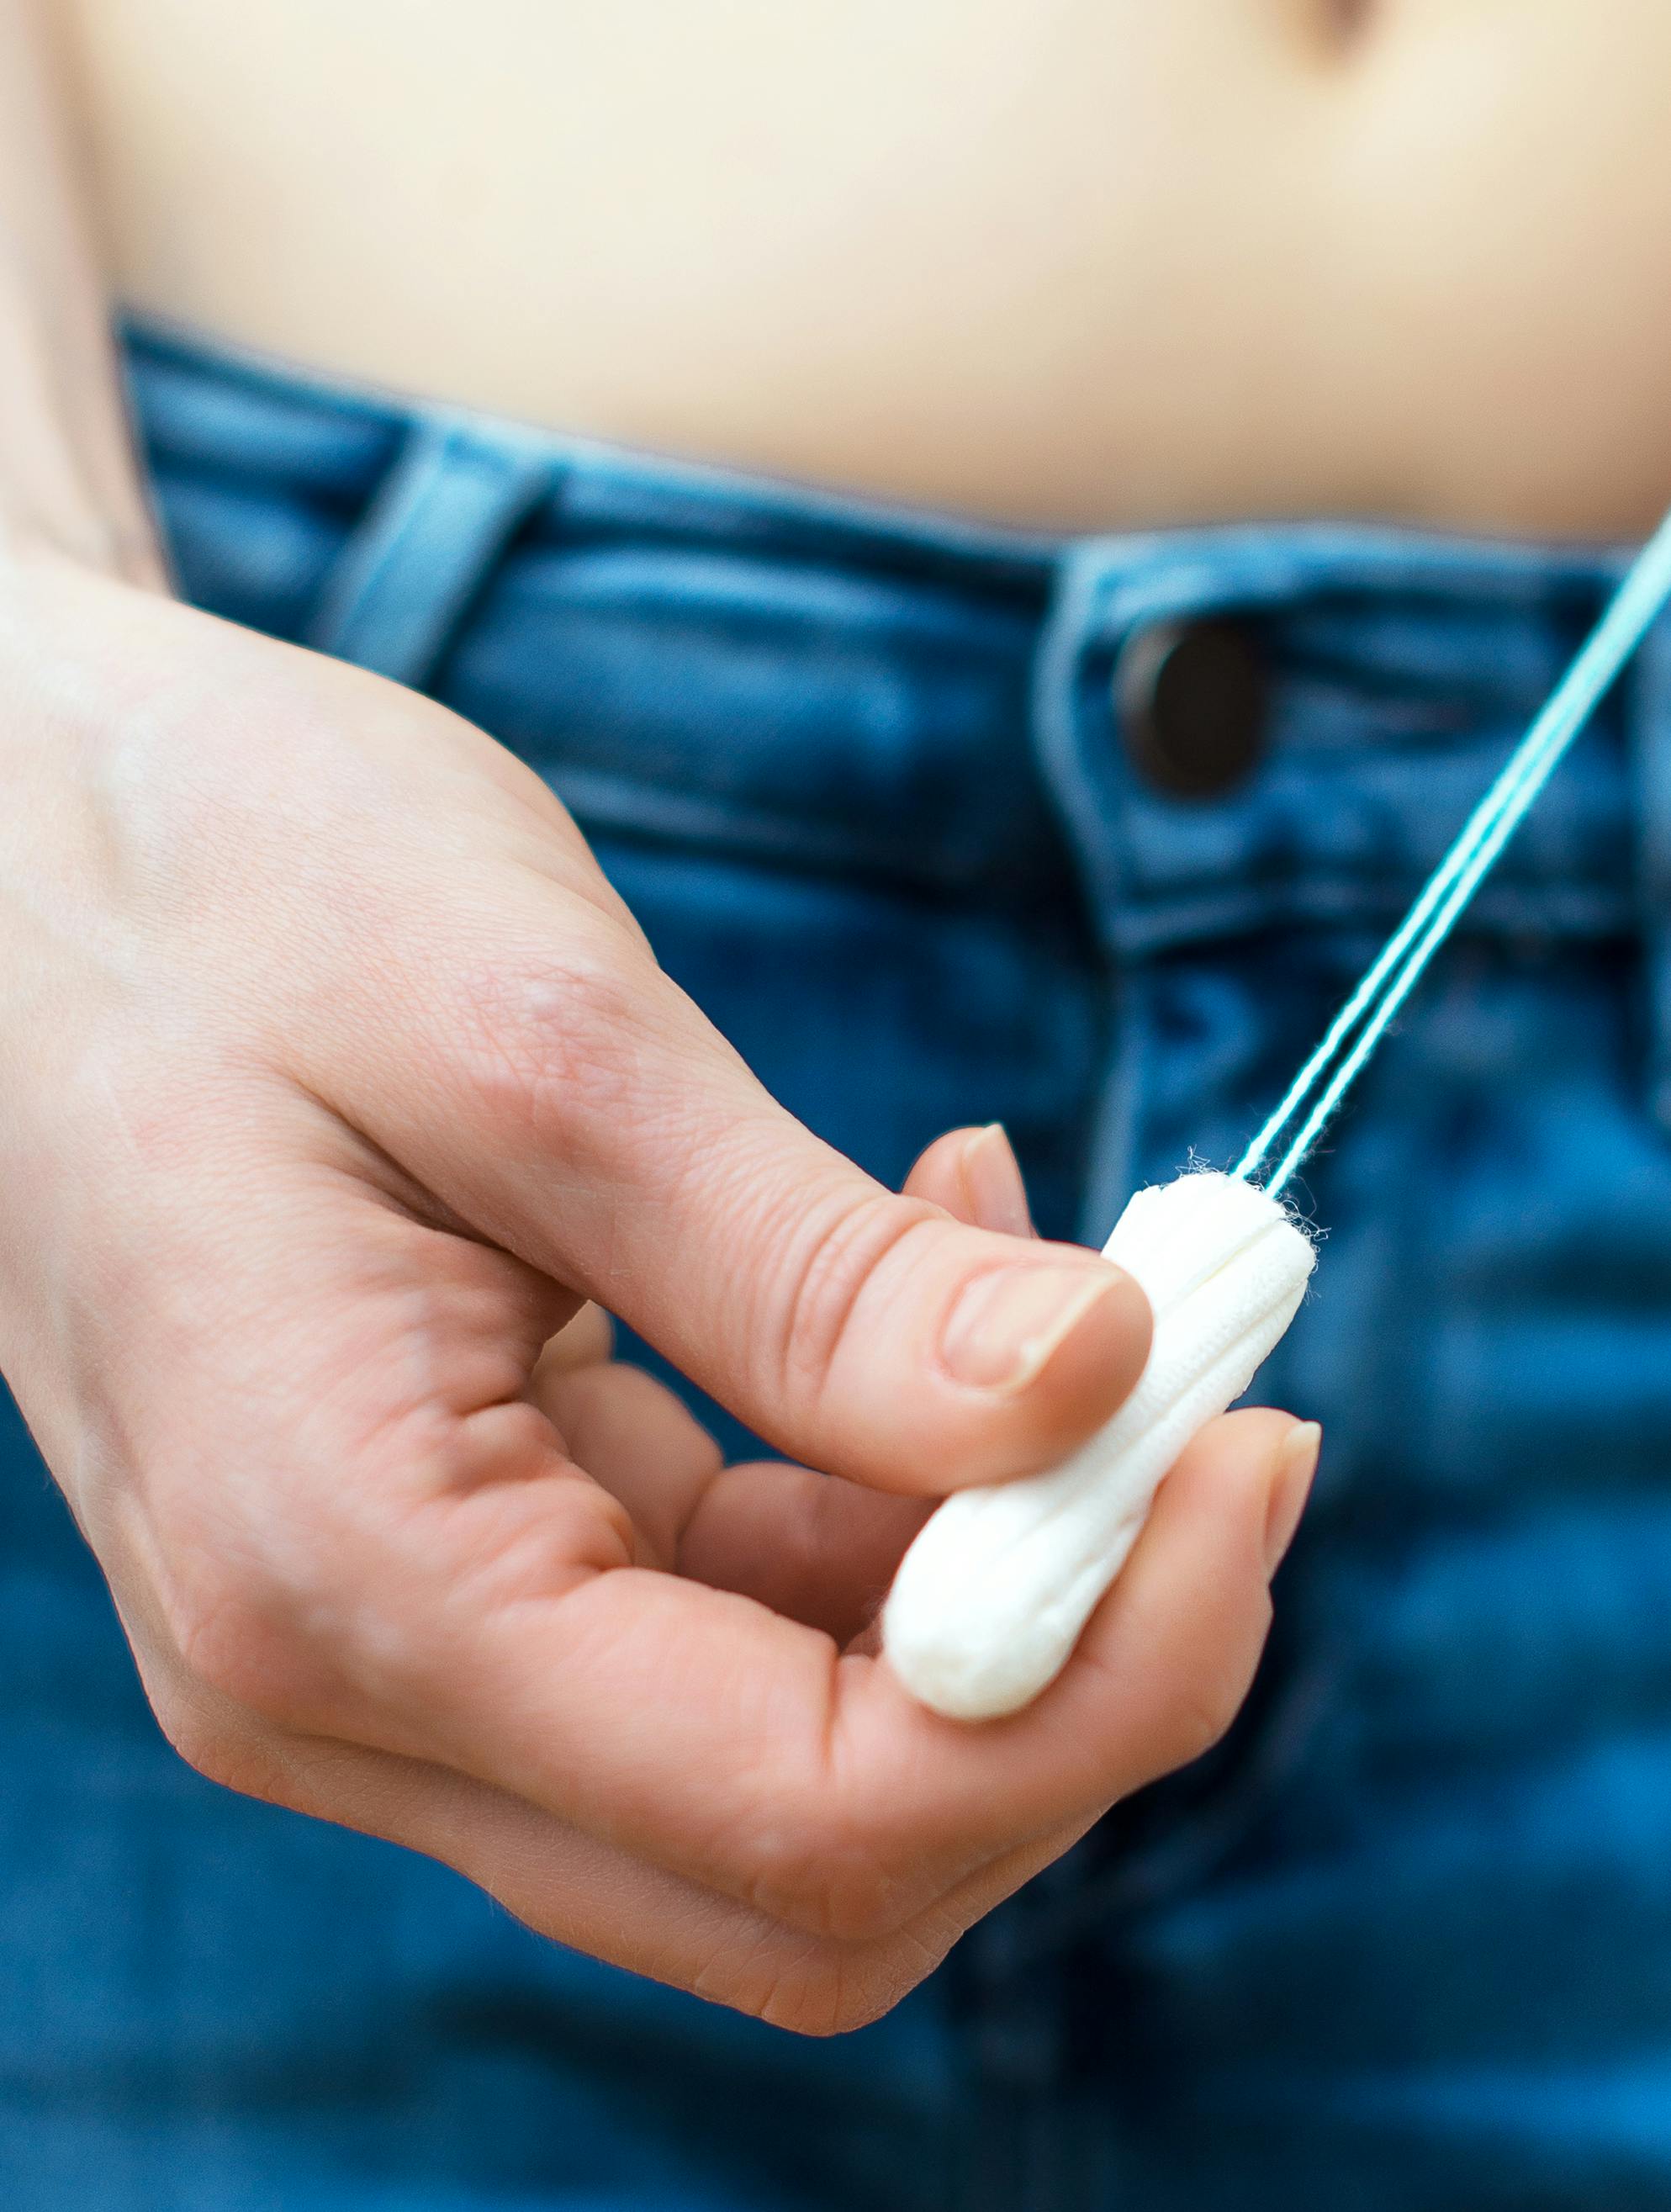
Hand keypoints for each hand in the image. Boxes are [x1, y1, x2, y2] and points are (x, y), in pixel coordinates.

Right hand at [0, 549, 1317, 2032]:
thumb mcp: (534, 1038)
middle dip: (1069, 1658)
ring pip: (795, 1756)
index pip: (810, 1812)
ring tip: (1055, 1276)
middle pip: (819, 1854)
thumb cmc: (223, 889)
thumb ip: (813, 1269)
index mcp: (347, 1577)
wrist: (23, 842)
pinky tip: (924, 1281)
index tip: (1247, 1445)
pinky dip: (879, 1497)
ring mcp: (397, 1642)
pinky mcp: (452, 1558)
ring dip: (988, 1562)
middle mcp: (353, 1683)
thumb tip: (1101, 1392)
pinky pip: (727, 1621)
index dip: (1096, 1677)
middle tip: (1201, 1400)